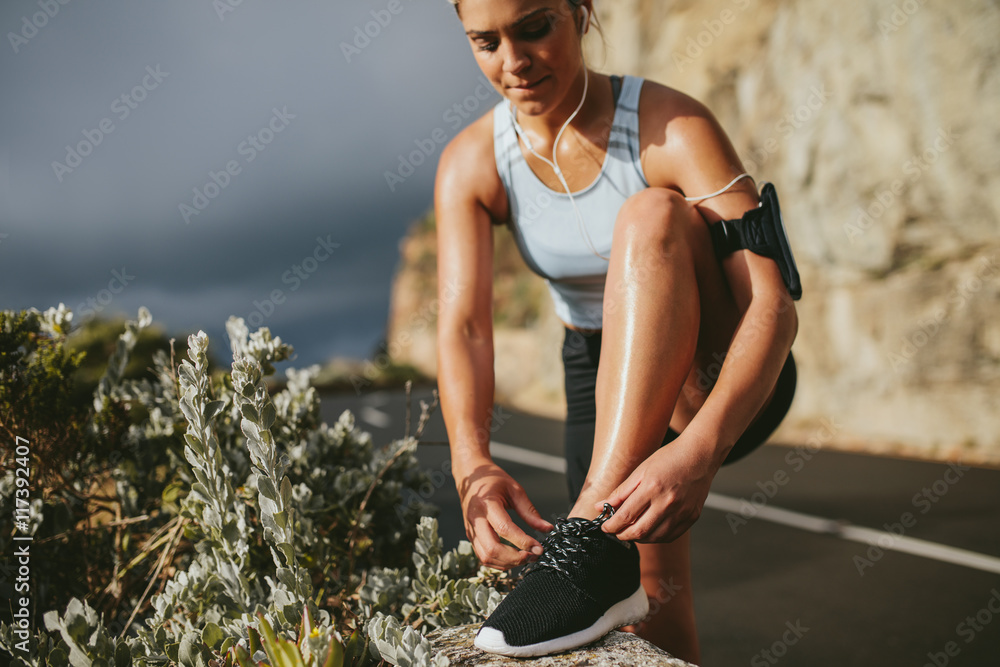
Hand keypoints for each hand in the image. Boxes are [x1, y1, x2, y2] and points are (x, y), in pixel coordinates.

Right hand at [456, 460, 553, 568]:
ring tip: (526, 558)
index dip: (523, 541)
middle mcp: (476, 519)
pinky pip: (483, 556)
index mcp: (487, 504)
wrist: (470, 477)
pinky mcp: (471, 537)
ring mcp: (471, 530)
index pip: (504, 529)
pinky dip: (499, 563)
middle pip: (492, 549)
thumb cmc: (492, 480)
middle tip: (533, 556)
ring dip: (508, 563)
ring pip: (486, 557)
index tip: (539, 548)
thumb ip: (530, 511)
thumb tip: (547, 529)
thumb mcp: (515, 490)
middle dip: (515, 558)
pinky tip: (513, 558)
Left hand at [595, 431, 717, 542]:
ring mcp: (681, 512)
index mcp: (652, 488)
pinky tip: (649, 531)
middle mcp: (668, 503)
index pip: (626, 516)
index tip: (605, 527)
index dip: (611, 525)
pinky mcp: (691, 517)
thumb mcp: (640, 471)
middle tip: (615, 532)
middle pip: (639, 531)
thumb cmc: (670, 459)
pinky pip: (670, 536)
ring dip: (639, 538)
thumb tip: (601, 506)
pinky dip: (656, 537)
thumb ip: (621, 492)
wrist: (699, 456)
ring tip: (630, 531)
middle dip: (622, 535)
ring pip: (655, 538)